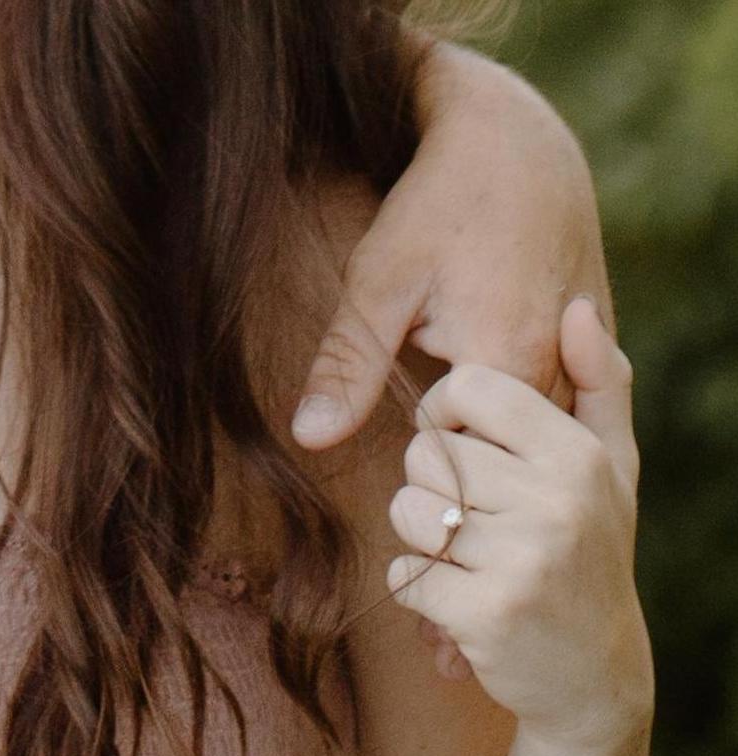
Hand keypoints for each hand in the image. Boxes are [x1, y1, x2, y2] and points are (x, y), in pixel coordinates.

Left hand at [290, 42, 611, 450]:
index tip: (411, 402)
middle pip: (505, 452)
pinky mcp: (600, 335)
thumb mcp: (379, 282)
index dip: (425, 442)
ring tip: (473, 362)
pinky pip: (568, 398)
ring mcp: (588, 353)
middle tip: (438, 378)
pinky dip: (534, 398)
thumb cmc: (439, 204)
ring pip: (540, 431)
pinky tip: (511, 351)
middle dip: (466, 437)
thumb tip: (309, 439)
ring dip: (502, 421)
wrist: (517, 138)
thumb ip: (348, 366)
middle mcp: (560, 369)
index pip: (461, 462)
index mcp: (505, 364)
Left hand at [385, 297, 653, 754]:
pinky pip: (404, 572)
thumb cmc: (594, 548)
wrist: (596, 672)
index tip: (457, 438)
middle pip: (426, 453)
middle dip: (432, 482)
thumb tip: (579, 307)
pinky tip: (459, 594)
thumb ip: (598, 381)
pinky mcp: (485, 614)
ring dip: (423, 535)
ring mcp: (521, 559)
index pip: (470, 387)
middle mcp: (554, 500)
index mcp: (575, 452)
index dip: (444, 409)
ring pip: (408, 511)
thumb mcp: (612, 464)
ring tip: (467, 553)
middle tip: (472, 512)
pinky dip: (418, 583)